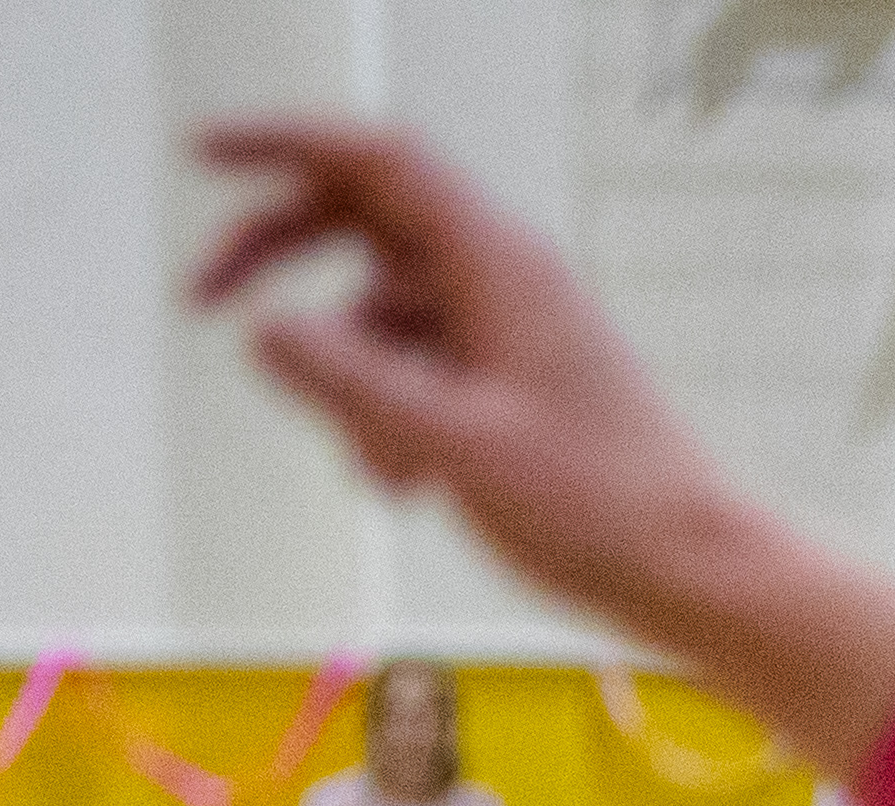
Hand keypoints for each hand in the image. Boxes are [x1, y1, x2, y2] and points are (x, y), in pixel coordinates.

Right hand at [194, 122, 759, 652]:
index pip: (375, 161)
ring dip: (348, 384)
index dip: (283, 143)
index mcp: (496, 262)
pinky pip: (414, 369)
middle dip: (279, 258)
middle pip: (359, 223)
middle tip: (202, 300)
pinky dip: (387, 417)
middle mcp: (499, 278)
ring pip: (378, 316)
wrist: (693, 572)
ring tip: (388, 473)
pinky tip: (408, 489)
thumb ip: (351, 386)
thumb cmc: (599, 509)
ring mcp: (503, 328)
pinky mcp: (506, 381)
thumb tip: (264, 331)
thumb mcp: (453, 446)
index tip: (201, 155)